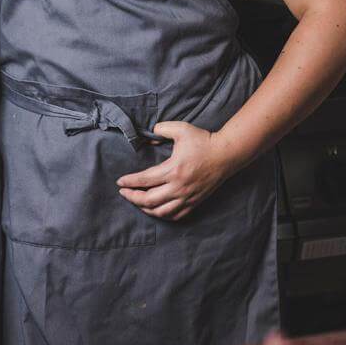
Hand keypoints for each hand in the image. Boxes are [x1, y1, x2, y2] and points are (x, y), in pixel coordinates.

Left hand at [115, 121, 245, 220]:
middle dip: (133, 198)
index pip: (145, 180)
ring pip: (161, 212)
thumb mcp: (181, 129)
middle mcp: (179, 187)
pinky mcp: (195, 202)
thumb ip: (161, 129)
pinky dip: (162, 215)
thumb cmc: (203, 140)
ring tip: (137, 202)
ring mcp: (187, 197)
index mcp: (173, 169)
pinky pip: (175, 215)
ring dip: (145, 209)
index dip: (130, 182)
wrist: (226, 154)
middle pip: (149, 200)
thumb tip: (150, 134)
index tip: (120, 182)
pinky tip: (156, 210)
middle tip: (124, 193)